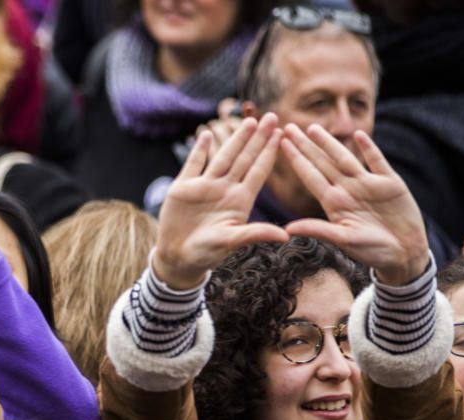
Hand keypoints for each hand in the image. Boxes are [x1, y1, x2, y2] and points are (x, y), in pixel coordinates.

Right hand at [153, 113, 287, 289]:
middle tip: (272, 117)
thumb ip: (255, 234)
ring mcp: (204, 187)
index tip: (282, 134)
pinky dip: (199, 149)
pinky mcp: (183, 187)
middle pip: (244, 158)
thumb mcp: (231, 242)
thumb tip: (285, 236)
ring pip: (222, 157)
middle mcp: (224, 190)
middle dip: (258, 138)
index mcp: (239, 201)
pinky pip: (193, 164)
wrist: (177, 257)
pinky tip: (206, 134)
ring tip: (249, 121)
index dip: (269, 152)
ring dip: (235, 139)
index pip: (258, 171)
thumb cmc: (206, 254)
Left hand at [281, 124, 428, 285]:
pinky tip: (358, 135)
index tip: (280, 143)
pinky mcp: (390, 183)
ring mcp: (368, 184)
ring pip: (345, 158)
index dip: (296, 159)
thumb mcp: (343, 240)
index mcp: (334, 203)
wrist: (404, 254)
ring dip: (330, 143)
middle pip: (323, 162)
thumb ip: (318, 230)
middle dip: (305, 145)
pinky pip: (377, 162)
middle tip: (288, 127)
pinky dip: (369, 149)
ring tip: (313, 128)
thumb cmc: (372, 251)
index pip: (310, 176)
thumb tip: (288, 228)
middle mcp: (348, 190)